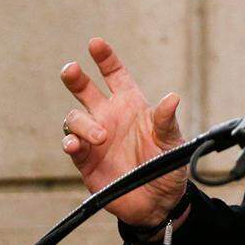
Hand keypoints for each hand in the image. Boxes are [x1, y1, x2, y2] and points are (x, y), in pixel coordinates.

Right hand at [60, 37, 187, 226]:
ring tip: (101, 136)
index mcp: (131, 105)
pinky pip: (71, 145)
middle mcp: (109, 116)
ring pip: (75, 118)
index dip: (105, 58)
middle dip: (75, 77)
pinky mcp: (86, 160)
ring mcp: (95, 137)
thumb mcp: (173, 142)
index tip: (96, 43)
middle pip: (85, 90)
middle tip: (71, 69)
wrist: (158, 202)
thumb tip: (172, 98)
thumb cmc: (168, 166)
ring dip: (84, 124)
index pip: (114, 75)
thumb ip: (166, 121)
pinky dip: (71, 142)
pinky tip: (77, 145)